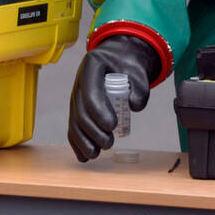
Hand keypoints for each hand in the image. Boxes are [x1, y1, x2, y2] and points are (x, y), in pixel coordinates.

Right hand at [68, 34, 162, 161]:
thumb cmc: (127, 63)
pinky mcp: (78, 107)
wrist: (118, 57)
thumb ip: (140, 87)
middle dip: (93, 131)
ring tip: (96, 154)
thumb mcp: (138, 70)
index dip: (99, 112)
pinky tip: (84, 156)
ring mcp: (76, 95)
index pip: (90, 94)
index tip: (113, 126)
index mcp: (92, 67)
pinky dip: (77, 142)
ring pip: (74, 121)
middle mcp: (79, 82)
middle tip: (109, 143)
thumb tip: (134, 106)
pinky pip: (73, 126)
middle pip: (80, 111)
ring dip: (83, 140)